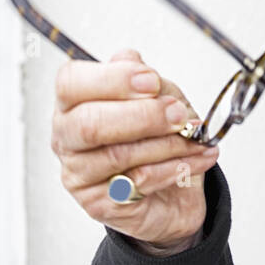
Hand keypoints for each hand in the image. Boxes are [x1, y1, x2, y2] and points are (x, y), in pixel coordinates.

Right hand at [52, 47, 218, 253]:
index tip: (152, 81)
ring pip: (118, 155)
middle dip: (143, 116)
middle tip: (178, 113)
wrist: (173, 191)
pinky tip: (197, 159)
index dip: (112, 79)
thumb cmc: (158, 136)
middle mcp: (68, 138)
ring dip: (168, 144)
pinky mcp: (98, 204)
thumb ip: (145, 79)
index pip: (70, 83)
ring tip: (196, 138)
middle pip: (89, 123)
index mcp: (74, 103)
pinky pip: (138, 182)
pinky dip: (175, 167)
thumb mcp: (160, 97)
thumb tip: (130, 60)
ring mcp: (78, 174)